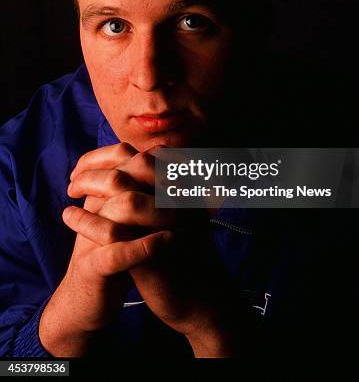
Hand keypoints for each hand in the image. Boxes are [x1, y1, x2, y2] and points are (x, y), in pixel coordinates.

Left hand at [65, 143, 243, 355]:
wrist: (198, 295)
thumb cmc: (179, 250)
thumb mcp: (169, 212)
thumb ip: (152, 187)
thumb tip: (123, 162)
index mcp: (186, 188)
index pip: (148, 155)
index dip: (114, 155)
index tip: (88, 164)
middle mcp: (181, 202)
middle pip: (139, 166)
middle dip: (100, 167)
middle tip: (75, 179)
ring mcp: (170, 226)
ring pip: (127, 197)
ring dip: (91, 189)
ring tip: (71, 193)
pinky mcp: (154, 256)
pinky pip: (115, 232)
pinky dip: (86, 222)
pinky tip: (69, 217)